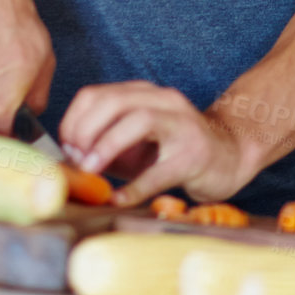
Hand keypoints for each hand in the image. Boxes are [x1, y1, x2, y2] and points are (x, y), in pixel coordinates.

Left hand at [58, 81, 248, 207]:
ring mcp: (182, 125)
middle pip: (115, 102)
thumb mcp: (135, 142)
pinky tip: (118, 199)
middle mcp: (163, 101)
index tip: (66, 147)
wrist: (228, 155)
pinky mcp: (194, 155)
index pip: (97, 95)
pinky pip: (159, 171)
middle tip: (77, 160)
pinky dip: (134, 188)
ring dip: (107, 146)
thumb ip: (104, 144)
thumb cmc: (173, 151)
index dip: (74, 120)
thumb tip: (67, 161)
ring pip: (140, 121)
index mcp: (144, 94)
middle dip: (87, 131)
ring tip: (92, 170)